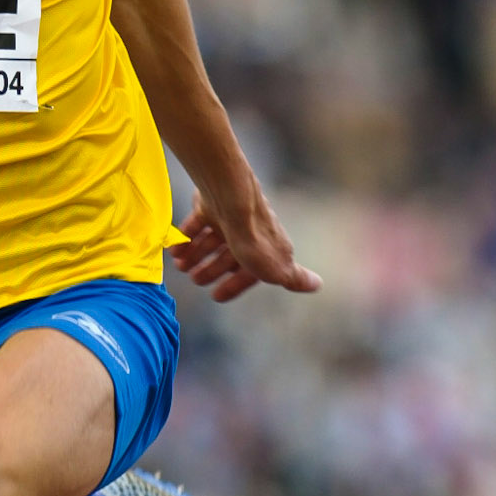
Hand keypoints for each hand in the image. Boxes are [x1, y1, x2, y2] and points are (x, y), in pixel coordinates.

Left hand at [170, 184, 321, 303]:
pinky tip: (176, 249)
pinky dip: (186, 237)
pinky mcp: (211, 204)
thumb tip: (319, 284)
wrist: (230, 198)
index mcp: (268, 247)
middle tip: (194, 279)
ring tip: (181, 266)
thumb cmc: (253, 238)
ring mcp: (230, 216)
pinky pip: (197, 223)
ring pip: (212, 240)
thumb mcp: (276, 267)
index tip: (216, 297)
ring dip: (196, 255)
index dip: (235, 285)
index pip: (253, 271)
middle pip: (230, 255)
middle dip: (211, 269)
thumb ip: (293, 278)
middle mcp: (250, 231)